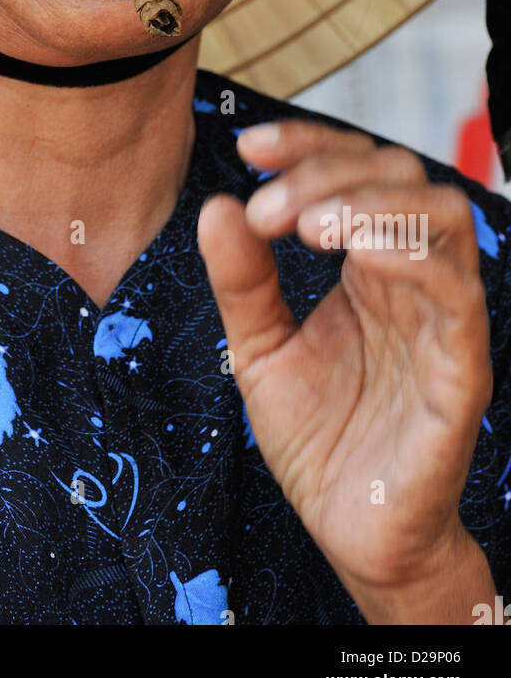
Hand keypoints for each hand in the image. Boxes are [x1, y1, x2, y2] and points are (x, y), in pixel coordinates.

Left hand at [197, 119, 494, 620]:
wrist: (351, 531)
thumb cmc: (319, 439)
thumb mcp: (259, 349)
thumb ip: (243, 281)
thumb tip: (216, 205)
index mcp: (368, 267)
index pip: (356, 171)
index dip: (309, 145)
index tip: (250, 147)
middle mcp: (411, 279)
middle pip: (399, 176)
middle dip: (327, 172)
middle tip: (267, 208)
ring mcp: (442, 319)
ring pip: (441, 217)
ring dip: (369, 203)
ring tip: (307, 225)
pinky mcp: (461, 369)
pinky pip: (457, 295)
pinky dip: (409, 256)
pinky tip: (357, 255)